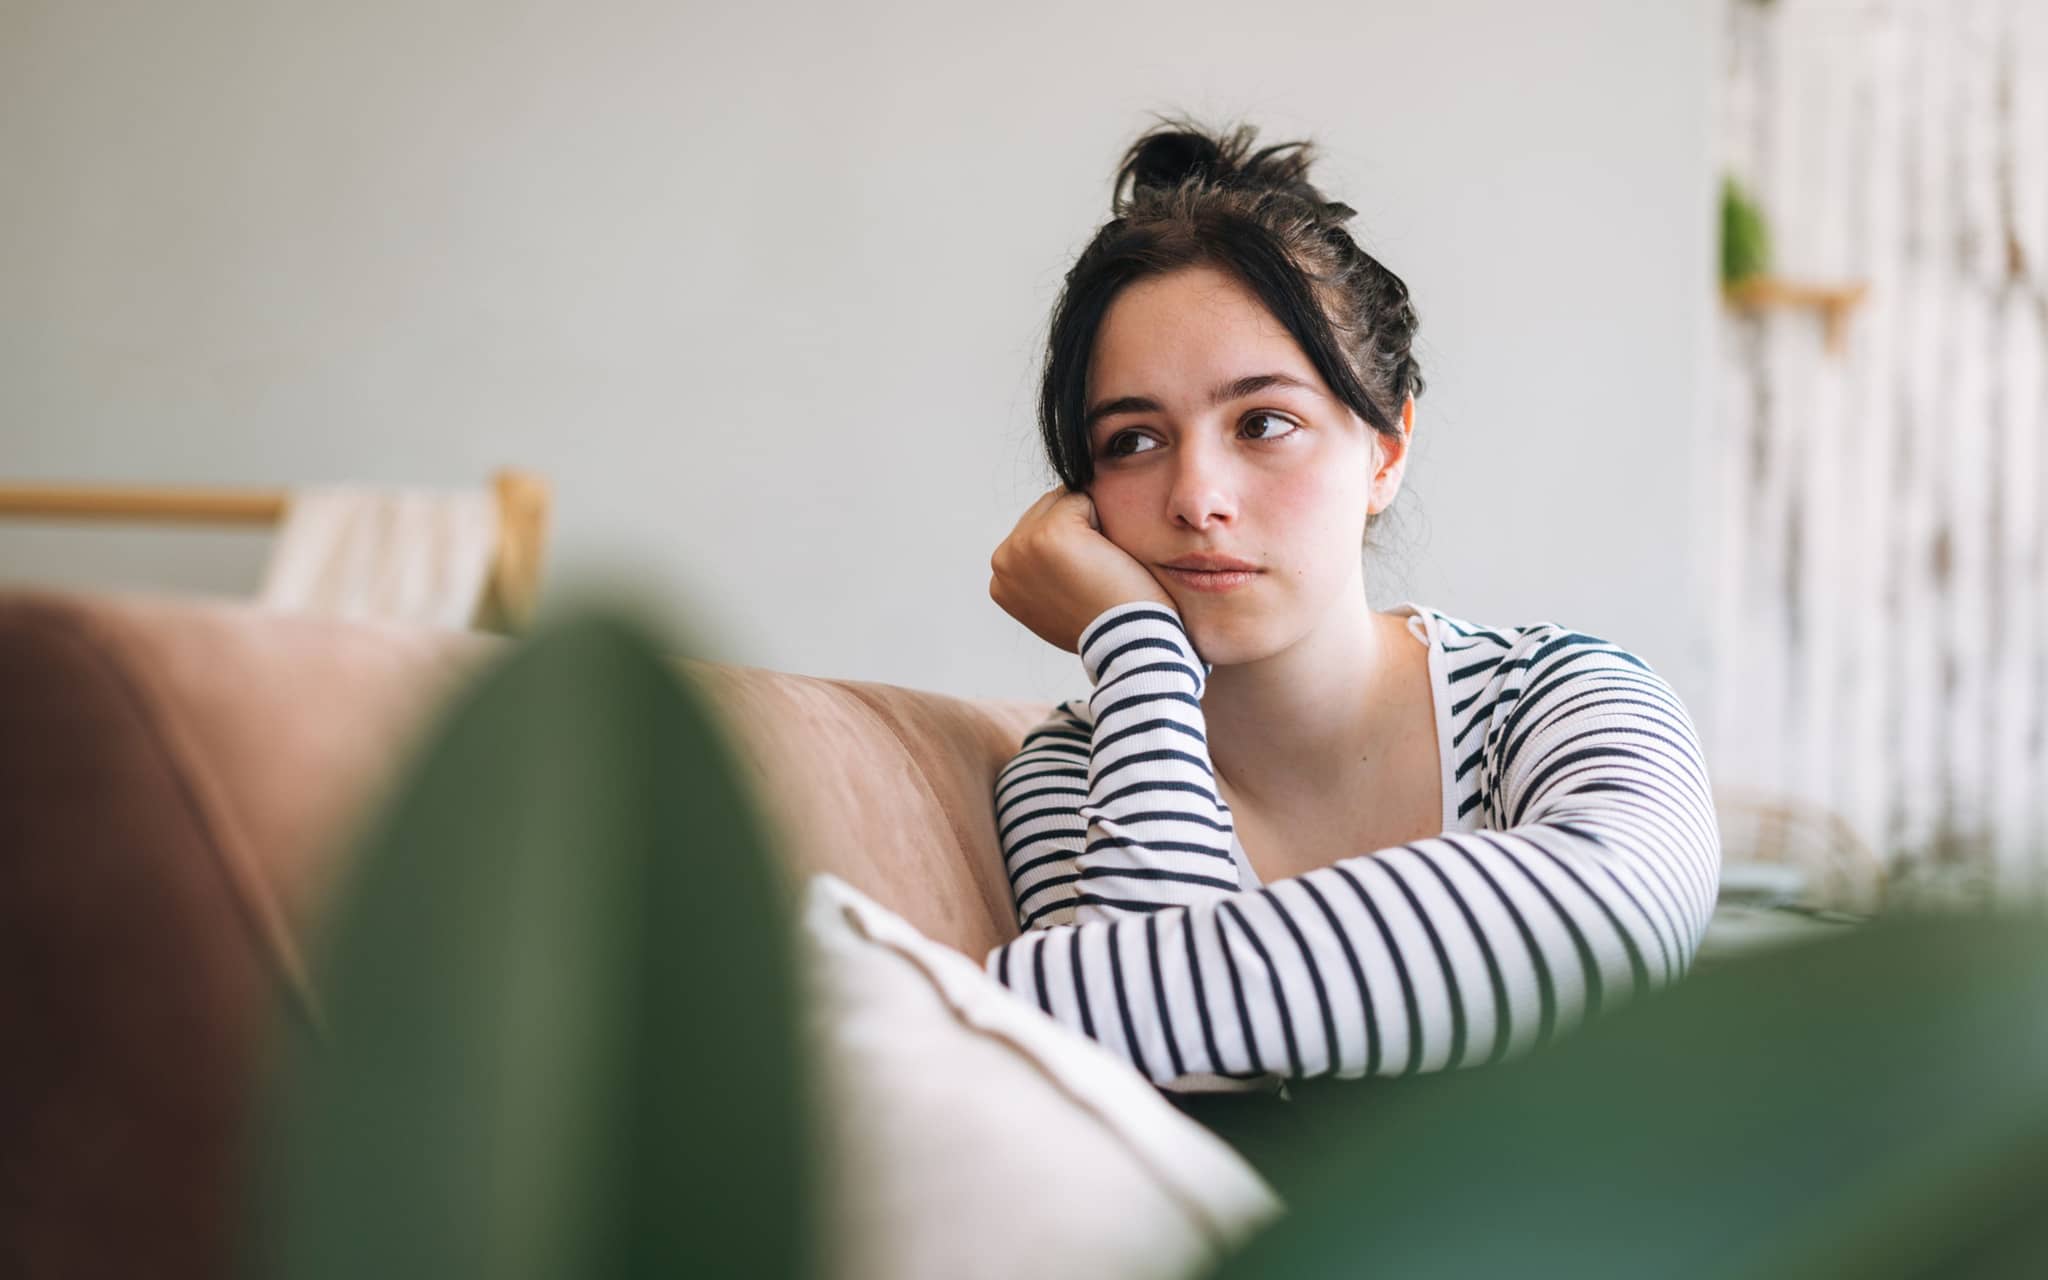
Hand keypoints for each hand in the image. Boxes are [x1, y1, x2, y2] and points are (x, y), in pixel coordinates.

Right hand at [989, 486, 1175, 653]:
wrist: (1127, 642)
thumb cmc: (1106, 626)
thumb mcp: (1057, 608)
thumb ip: (1042, 579)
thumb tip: (1052, 555)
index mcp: (1000, 582)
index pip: (1033, 533)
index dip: (1069, 548)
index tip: (1082, 584)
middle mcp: (1003, 561)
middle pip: (1045, 510)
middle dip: (1075, 531)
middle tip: (1094, 575)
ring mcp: (1023, 545)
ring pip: (1063, 502)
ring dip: (1088, 525)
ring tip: (1098, 567)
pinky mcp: (1050, 532)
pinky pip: (1082, 499)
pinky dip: (1103, 521)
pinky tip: (1106, 558)